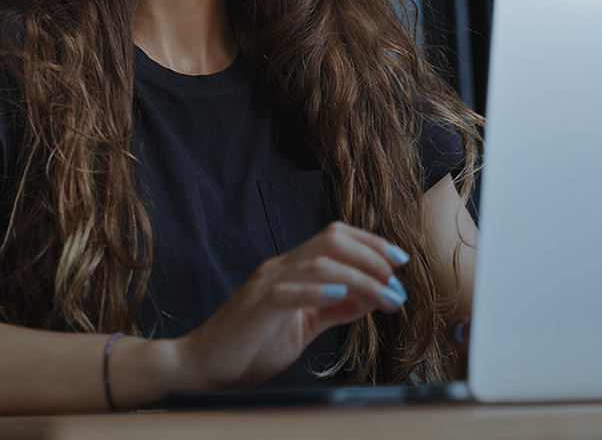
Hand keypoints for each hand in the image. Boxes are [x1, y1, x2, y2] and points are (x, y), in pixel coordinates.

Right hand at [173, 221, 409, 389]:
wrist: (203, 364)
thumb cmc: (249, 346)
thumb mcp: (303, 326)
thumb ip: (333, 309)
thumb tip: (370, 297)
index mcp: (290, 270)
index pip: (334, 237)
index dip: (370, 243)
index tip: (399, 261)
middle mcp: (279, 269)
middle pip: (331, 241)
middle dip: (371, 255)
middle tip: (396, 279)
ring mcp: (267, 285)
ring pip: (319, 263)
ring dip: (360, 278)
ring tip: (384, 295)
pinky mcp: (258, 308)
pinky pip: (289, 292)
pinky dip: (317, 290)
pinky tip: (339, 295)